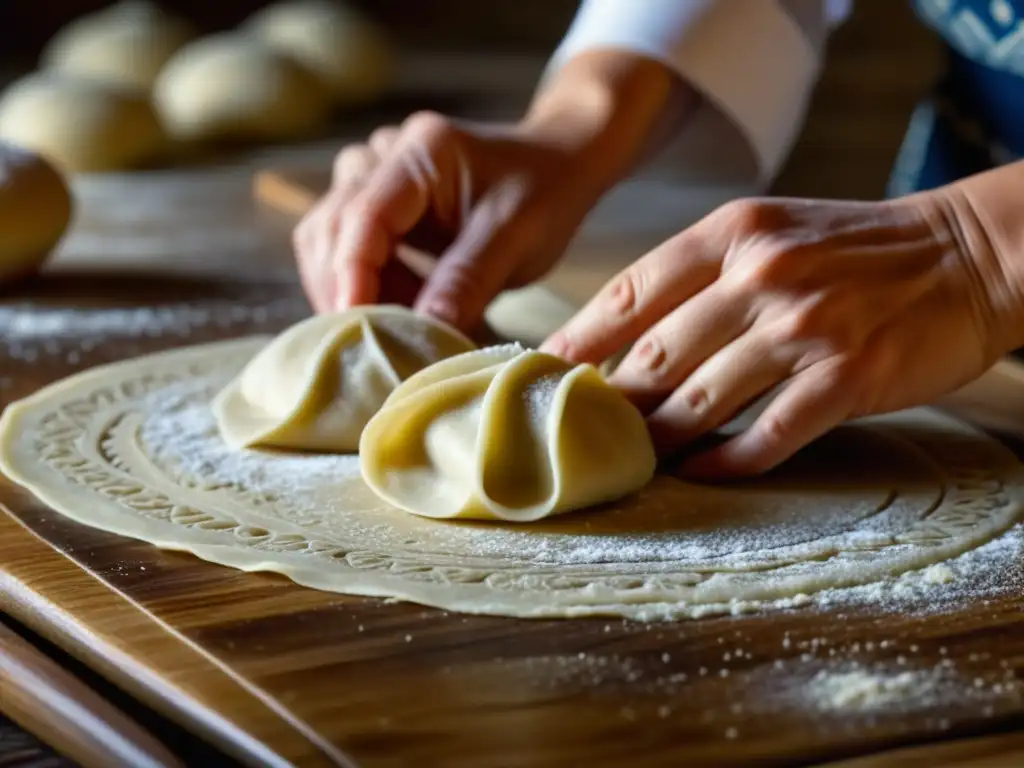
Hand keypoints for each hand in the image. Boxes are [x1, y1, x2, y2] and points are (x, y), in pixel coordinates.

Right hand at [292, 51, 689, 331]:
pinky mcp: (379, 208)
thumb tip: (425, 332)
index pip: (363, 216)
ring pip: (327, 239)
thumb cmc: (545, 193)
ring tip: (396, 325)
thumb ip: (468, 280)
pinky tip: (402, 310)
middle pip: (330, 226)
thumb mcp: (516, 237)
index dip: (352, 276)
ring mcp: (376, 179)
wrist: (560, 165)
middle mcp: (385, 157)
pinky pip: (347, 250)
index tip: (355, 329)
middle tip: (371, 342)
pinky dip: (365, 287)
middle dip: (343, 289)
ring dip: (350, 290)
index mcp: (421, 152)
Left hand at [542, 194, 1016, 478]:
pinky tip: (701, 473)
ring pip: (701, 400)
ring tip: (632, 460)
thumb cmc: (854, 249)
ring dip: (660, 439)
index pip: (630, 294)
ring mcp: (804, 327)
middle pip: (655, 355)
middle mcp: (760, 275)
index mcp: (731, 235)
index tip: (542, 374)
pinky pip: (767, 433)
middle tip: (576, 433)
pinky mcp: (846, 376)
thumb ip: (700, 274)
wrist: (967, 254)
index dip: (578, 342)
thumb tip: (627, 335)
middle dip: (612, 402)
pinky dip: (727, 461)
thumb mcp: (769, 232)